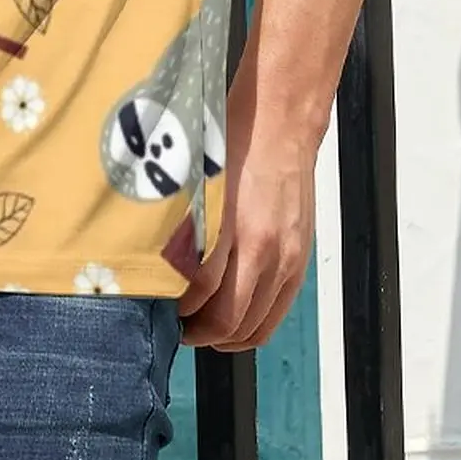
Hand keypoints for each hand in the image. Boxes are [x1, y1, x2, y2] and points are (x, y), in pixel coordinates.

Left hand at [178, 96, 315, 351]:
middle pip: (230, 319)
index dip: (179, 310)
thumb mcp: (196, 179)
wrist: (281, 124)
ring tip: (200, 327)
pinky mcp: (300, 258)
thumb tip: (160, 264)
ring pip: (257, 324)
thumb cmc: (234, 141)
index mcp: (233, 226)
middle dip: (199, 332)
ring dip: (226, 335)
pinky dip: (254, 325)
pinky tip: (232, 318)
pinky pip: (278, 311)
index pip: (201, 292)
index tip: (161, 309)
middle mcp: (265, 249)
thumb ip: (183, 225)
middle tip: (176, 328)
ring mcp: (287, 258)